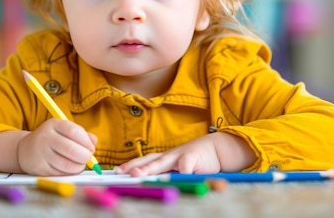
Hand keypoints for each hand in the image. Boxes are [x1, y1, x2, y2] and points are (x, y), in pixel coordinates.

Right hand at [16, 119, 97, 175]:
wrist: (25, 150)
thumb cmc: (51, 139)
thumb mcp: (63, 131)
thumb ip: (81, 134)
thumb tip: (94, 142)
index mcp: (54, 124)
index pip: (73, 131)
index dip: (86, 141)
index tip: (91, 148)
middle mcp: (45, 137)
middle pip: (71, 149)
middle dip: (85, 156)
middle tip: (88, 158)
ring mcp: (41, 153)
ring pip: (66, 164)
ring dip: (79, 167)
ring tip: (80, 164)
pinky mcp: (39, 168)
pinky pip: (60, 173)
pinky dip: (69, 173)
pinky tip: (69, 168)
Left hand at [115, 132, 255, 176]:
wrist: (217, 149)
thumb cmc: (195, 161)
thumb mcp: (178, 170)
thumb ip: (166, 176)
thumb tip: (147, 184)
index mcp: (163, 159)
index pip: (143, 162)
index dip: (130, 165)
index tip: (116, 171)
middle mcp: (168, 156)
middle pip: (148, 161)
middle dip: (134, 166)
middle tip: (121, 172)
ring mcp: (180, 155)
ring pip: (162, 162)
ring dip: (149, 168)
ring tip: (136, 173)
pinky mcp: (193, 157)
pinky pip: (186, 165)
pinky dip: (180, 171)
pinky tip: (176, 177)